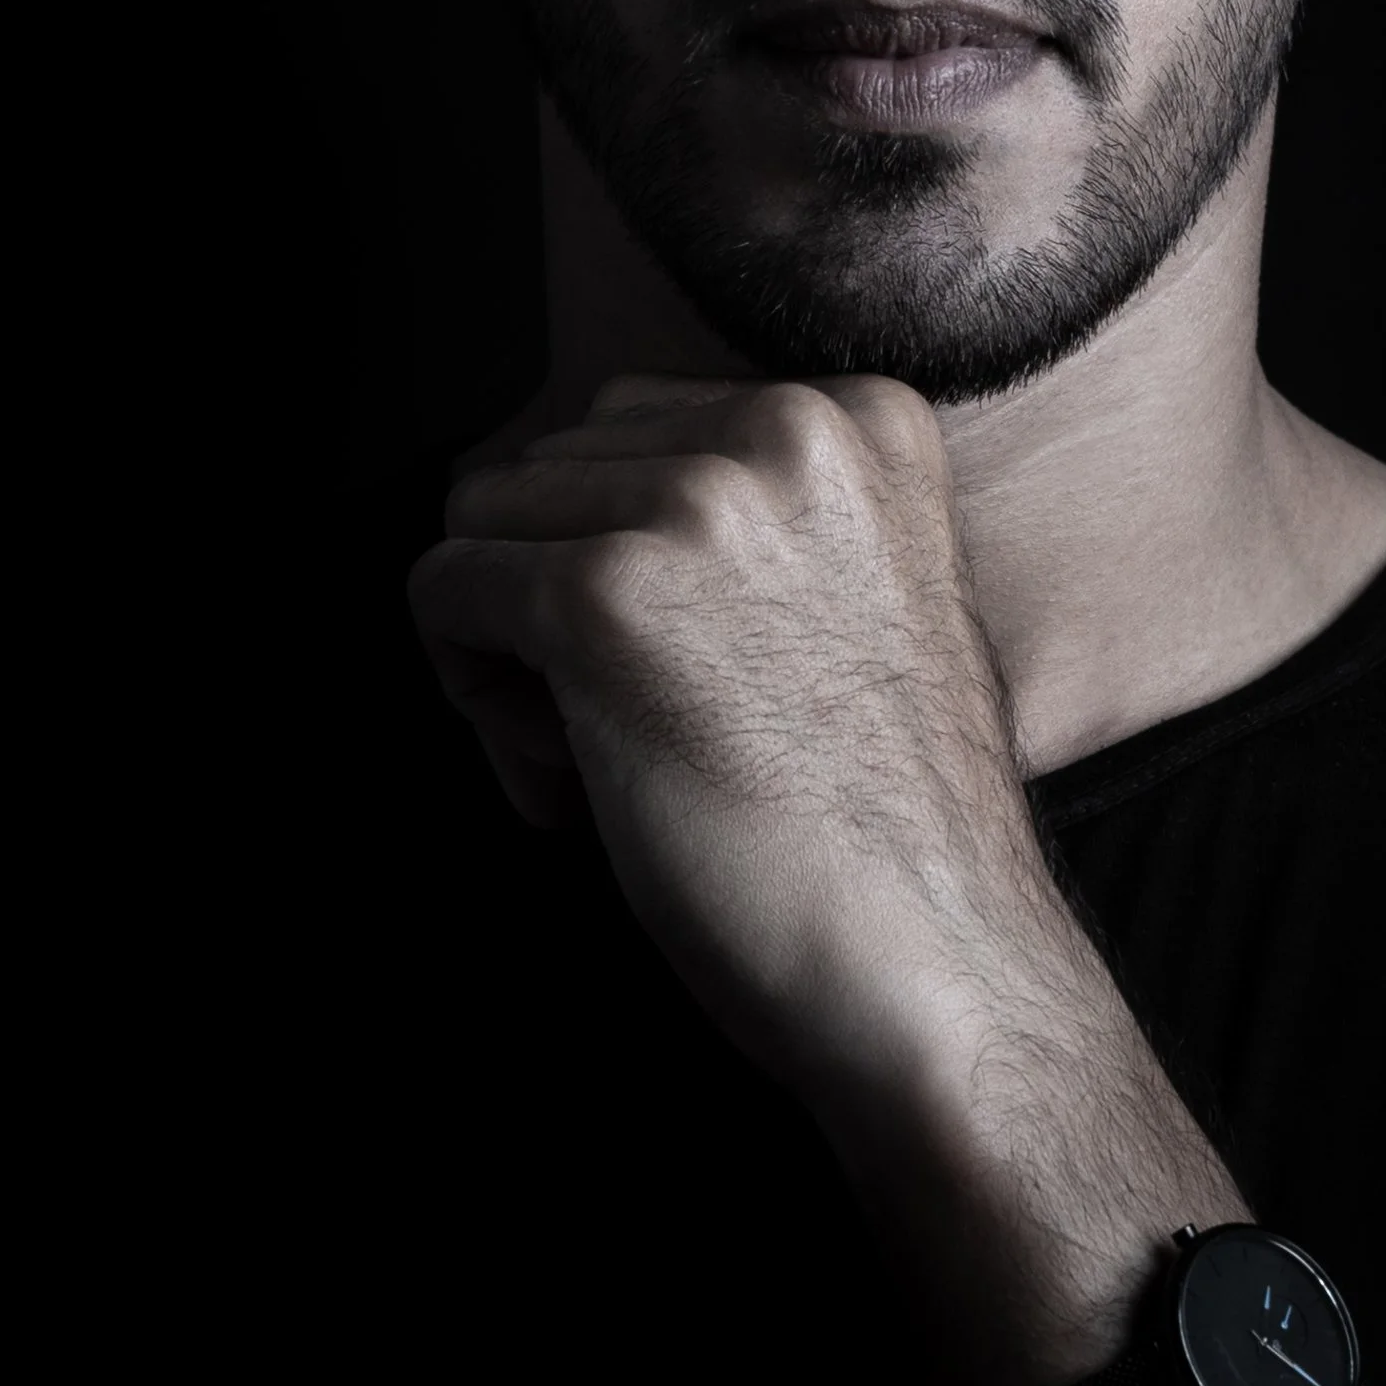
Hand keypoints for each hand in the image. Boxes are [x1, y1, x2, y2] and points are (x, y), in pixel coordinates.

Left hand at [408, 373, 1059, 1109]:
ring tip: (607, 755)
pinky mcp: (602, 595)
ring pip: (486, 523)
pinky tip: (570, 781)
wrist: (942, 967)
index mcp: (861, 418)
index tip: (672, 668)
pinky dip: (475, 694)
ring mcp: (693, 504)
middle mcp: (784, 428)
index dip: (622, 556)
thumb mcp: (876, 598)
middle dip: (557, 591)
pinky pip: (443, 594)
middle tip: (628, 729)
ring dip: (515, 645)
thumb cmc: (898, 827)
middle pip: (554, 467)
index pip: (638, 427)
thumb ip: (769, 521)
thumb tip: (599, 506)